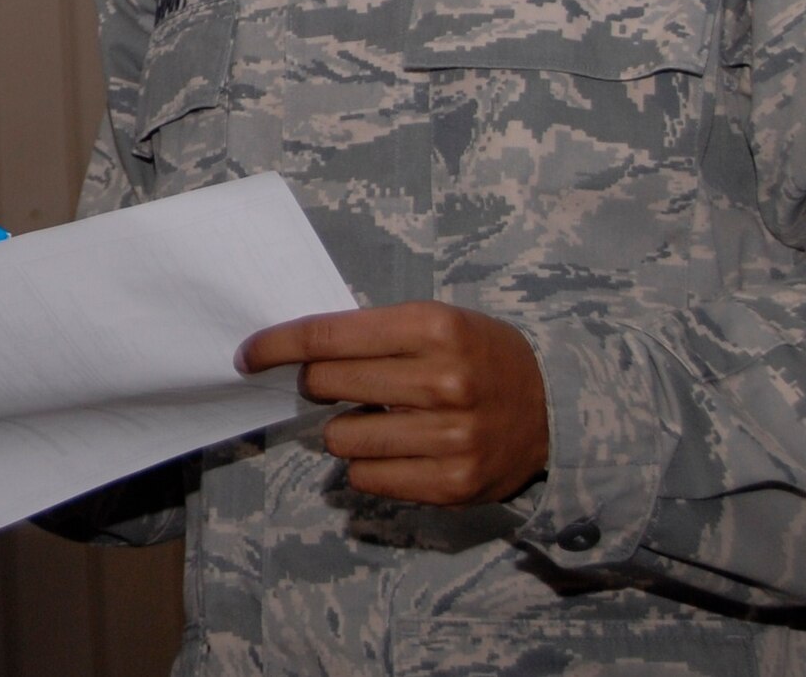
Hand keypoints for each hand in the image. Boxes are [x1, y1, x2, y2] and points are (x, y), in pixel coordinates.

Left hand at [236, 302, 548, 505]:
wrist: (557, 410)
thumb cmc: (482, 357)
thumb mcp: (440, 322)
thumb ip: (376, 334)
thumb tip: (297, 352)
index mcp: (434, 327)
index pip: (328, 336)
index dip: (277, 345)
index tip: (249, 354)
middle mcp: (441, 381)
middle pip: (326, 383)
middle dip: (318, 382)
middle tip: (335, 382)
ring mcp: (447, 437)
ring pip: (339, 437)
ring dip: (345, 427)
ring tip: (382, 417)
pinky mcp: (450, 484)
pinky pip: (365, 477)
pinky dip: (369, 463)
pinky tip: (398, 448)